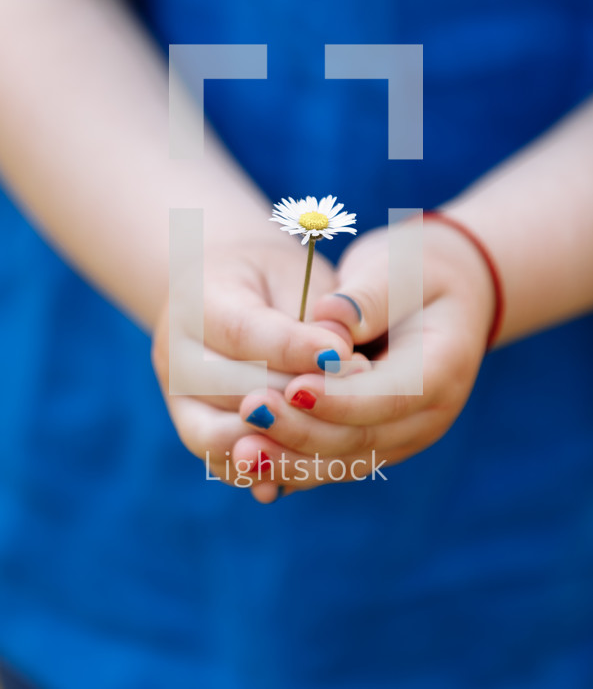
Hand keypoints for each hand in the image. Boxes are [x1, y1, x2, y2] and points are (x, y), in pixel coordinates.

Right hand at [151, 237, 355, 485]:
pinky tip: (314, 461)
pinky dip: (268, 469)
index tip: (344, 354)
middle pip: (232, 390)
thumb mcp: (293, 274)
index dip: (294, 348)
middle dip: (298, 398)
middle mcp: (173, 352)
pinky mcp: (191, 430)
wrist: (228, 293)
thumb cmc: (271, 277)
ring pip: (222, 437)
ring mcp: (176, 398)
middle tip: (358, 392)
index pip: (243, 332)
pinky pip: (225, 463)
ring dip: (283, 440)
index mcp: (194, 299)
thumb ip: (315, 312)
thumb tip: (341, 352)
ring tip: (338, 428)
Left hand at [232, 218, 495, 497]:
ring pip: (344, 460)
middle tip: (251, 412)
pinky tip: (248, 463)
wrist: (447, 295)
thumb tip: (329, 317)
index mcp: (442, 368)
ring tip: (240, 452)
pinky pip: (333, 460)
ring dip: (291, 461)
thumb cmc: (421, 271)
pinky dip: (292, 465)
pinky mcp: (375, 439)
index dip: (339, 398)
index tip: (290, 387)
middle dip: (302, 431)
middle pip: (362, 438)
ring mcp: (403, 434)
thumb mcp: (404, 268)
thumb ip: (369, 296)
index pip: (391, 395)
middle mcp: (428, 415)